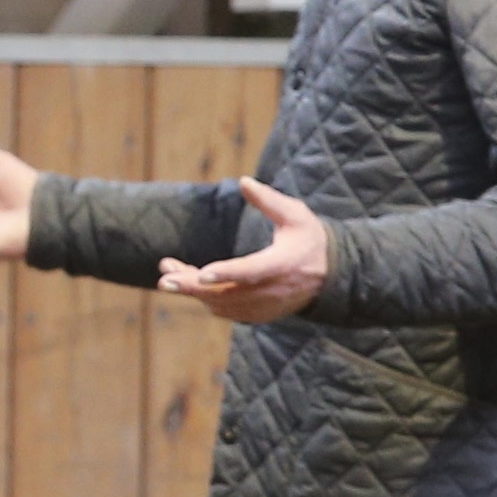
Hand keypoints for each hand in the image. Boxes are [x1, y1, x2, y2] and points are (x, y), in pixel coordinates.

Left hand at [160, 176, 331, 324]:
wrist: (332, 275)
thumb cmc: (310, 239)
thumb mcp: (296, 215)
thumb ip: (269, 200)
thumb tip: (244, 181)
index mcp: (282, 265)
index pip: (251, 272)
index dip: (227, 273)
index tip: (202, 274)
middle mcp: (272, 291)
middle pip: (227, 294)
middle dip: (192, 287)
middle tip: (164, 278)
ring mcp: (265, 307)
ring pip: (222, 304)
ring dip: (193, 290)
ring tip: (168, 271)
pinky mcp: (260, 315)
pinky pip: (226, 311)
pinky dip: (206, 298)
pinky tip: (190, 281)